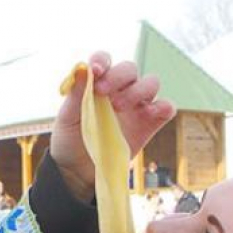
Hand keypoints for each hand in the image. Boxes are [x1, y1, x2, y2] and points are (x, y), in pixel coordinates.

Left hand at [50, 52, 175, 200]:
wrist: (77, 172)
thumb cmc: (70, 141)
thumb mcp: (67, 118)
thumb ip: (76, 94)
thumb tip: (81, 68)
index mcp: (98, 83)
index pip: (104, 61)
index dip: (102, 60)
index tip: (95, 70)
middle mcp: (120, 90)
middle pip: (129, 69)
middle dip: (118, 76)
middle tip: (102, 93)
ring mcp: (136, 106)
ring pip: (150, 83)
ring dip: (138, 90)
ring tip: (119, 107)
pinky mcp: (149, 124)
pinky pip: (166, 108)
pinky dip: (163, 106)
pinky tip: (150, 113)